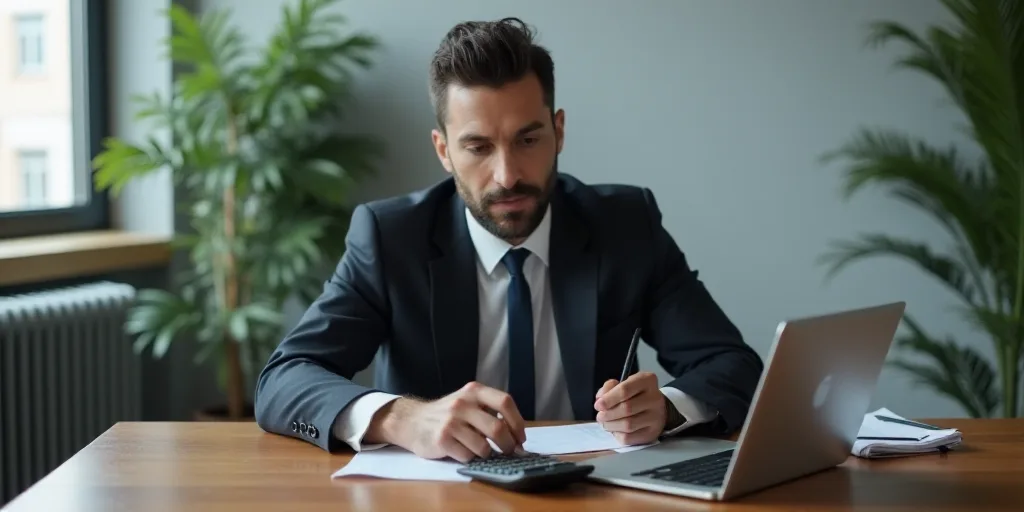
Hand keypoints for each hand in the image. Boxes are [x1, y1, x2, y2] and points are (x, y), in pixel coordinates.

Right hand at [364, 381, 526, 462]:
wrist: (412, 420)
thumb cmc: (447, 414)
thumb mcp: (468, 402)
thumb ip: (490, 411)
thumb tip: (517, 435)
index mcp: (474, 391)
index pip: (505, 402)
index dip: (518, 422)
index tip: (521, 437)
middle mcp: (462, 403)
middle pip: (497, 428)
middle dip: (508, 445)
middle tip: (509, 451)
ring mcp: (451, 421)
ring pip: (483, 447)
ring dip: (487, 454)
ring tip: (481, 451)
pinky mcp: (441, 439)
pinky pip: (467, 456)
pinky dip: (470, 458)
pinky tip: (463, 451)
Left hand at [593, 371, 666, 444]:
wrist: (656, 409)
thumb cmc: (636, 395)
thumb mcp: (624, 383)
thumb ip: (610, 388)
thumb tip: (600, 399)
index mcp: (647, 381)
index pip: (625, 389)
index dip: (608, 399)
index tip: (598, 405)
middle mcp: (655, 398)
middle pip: (626, 408)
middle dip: (608, 414)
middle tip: (600, 416)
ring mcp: (656, 418)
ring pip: (627, 425)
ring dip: (611, 425)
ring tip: (606, 423)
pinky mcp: (651, 433)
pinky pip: (629, 438)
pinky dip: (617, 435)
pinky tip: (616, 430)